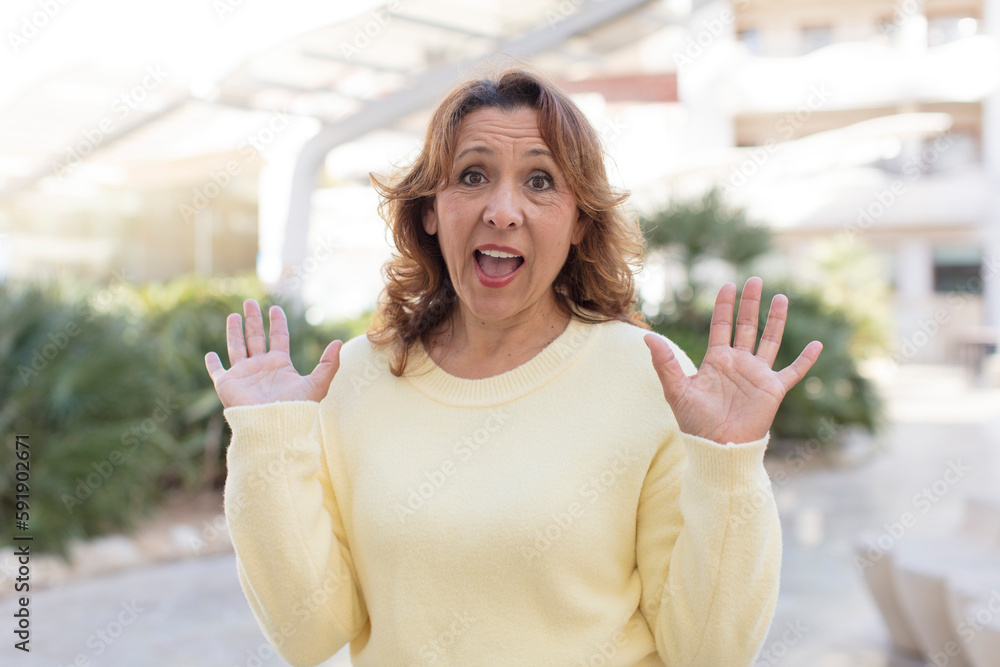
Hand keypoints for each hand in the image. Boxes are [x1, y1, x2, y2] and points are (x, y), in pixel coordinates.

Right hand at [205, 299, 341, 407]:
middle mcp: (261, 367)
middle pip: (256, 337)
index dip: (278, 323)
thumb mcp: (318, 383)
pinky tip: (210, 354)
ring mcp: (243, 375)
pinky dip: (213, 363)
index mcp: (280, 365)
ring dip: (234, 332)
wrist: (274, 426)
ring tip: (234, 314)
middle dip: (253, 319)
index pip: (278, 337)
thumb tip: (340, 342)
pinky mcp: (227, 384)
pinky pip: (217, 372)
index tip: (275, 308)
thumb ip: (329, 363)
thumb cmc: (296, 408)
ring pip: (237, 347)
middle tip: (249, 302)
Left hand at [644, 277, 821, 444]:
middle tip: (755, 280)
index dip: (724, 306)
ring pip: (770, 340)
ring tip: (781, 297)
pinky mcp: (773, 389)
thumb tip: (647, 337)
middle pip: (747, 326)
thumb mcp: (676, 389)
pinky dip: (806, 359)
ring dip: (776, 320)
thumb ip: (665, 363)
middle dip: (751, 303)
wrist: (717, 447)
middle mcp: (738, 363)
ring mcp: (757, 375)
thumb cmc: (694, 422)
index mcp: (716, 360)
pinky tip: (817, 344)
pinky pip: (794, 371)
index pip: (722, 325)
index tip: (727, 285)